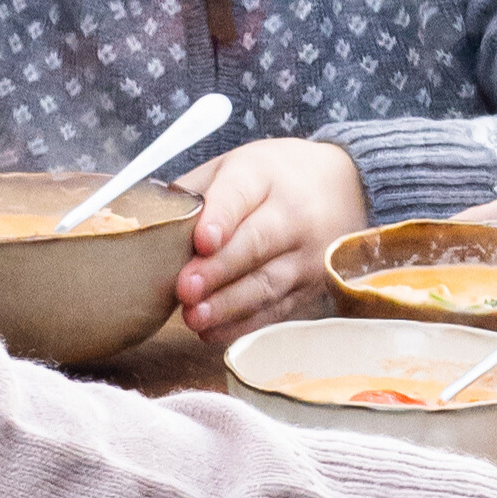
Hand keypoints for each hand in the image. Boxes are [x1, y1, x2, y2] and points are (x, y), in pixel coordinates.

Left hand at [178, 134, 371, 336]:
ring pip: (267, 283)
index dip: (222, 216)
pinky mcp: (310, 286)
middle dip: (220, 269)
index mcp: (264, 174)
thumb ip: (197, 192)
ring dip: (229, 304)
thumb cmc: (275, 178)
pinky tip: (214, 331)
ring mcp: (306, 255)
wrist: (346, 186)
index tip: (202, 239)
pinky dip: (244, 324)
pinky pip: (276, 309)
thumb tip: (150, 223)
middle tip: (186, 288)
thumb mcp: (237, 166)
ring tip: (195, 317)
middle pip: (256, 243)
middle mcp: (292, 214)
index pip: (241, 192)